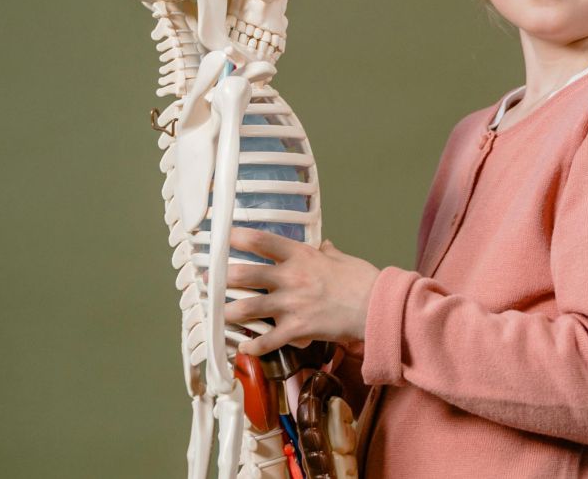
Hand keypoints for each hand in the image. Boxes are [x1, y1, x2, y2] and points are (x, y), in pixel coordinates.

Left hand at [223, 230, 380, 356]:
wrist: (377, 308)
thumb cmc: (363, 281)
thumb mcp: (343, 259)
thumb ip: (327, 253)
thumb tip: (324, 246)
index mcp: (301, 256)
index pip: (261, 240)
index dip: (237, 237)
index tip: (221, 237)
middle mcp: (291, 278)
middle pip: (245, 274)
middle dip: (222, 278)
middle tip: (209, 280)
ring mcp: (292, 304)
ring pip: (249, 308)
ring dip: (229, 313)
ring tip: (219, 315)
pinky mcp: (298, 329)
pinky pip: (268, 340)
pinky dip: (253, 347)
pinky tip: (243, 349)